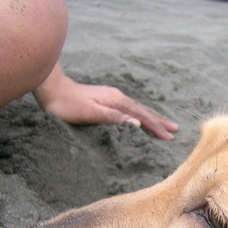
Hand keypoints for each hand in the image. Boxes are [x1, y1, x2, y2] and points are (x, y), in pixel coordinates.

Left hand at [33, 64, 178, 139]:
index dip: (156, 126)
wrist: (51, 90)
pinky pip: (130, 108)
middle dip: (159, 121)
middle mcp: (117, 97)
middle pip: (143, 110)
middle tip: (175, 130)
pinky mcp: (106, 100)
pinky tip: (140, 117)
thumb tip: (136, 123)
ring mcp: (112, 97)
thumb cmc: (67, 105)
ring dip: (152, 117)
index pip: (142, 116)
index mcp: (116, 101)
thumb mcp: (90, 113)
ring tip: (164, 124)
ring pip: (137, 109)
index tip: (169, 137)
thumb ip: (113, 117)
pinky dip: (140, 114)